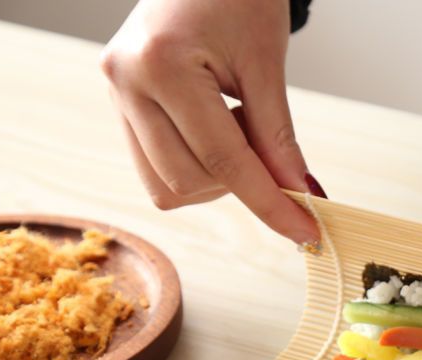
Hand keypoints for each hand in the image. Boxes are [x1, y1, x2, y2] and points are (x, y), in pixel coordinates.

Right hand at [100, 0, 319, 244]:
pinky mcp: (118, 102)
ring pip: (166, 184)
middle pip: (188, 180)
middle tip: (269, 143)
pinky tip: (215, 128)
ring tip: (238, 124)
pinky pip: (155, 165)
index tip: (306, 232)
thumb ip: (278, 137)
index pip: (223, 161)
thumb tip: (300, 196)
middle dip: (240, 182)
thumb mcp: (266, 64)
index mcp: (162, 65)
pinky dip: (196, 165)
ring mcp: (115, 92)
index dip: (269, 203)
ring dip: (215, 177)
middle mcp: (126, 81)